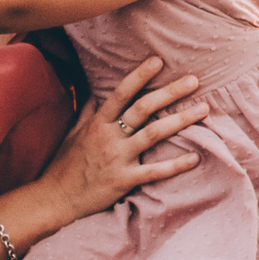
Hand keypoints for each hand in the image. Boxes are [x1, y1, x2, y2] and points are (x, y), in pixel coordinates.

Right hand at [34, 57, 207, 221]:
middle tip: (194, 80)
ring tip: (203, 109)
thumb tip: (94, 88)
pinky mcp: (123, 180)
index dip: (140, 76)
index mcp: (98, 123)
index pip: (121, 94)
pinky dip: (175, 165)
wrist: (54, 198)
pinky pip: (154, 171)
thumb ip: (88, 110)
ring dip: (180, 121)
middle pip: (143, 109)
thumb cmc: (65, 164)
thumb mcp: (74, 132)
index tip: (159, 61)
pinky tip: (195, 157)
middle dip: (170, 92)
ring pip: (153, 134)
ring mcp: (117, 158)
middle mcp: (108, 137)